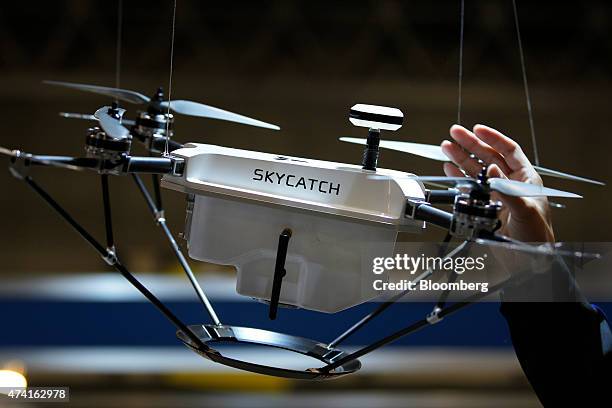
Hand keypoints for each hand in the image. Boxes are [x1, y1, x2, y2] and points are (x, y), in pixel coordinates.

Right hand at [440, 124, 554, 242]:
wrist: (528, 262)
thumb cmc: (537, 236)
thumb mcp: (525, 210)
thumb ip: (508, 190)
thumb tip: (493, 170)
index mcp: (525, 179)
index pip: (509, 151)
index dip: (493, 138)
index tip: (477, 129)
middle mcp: (509, 184)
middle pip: (488, 157)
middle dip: (471, 144)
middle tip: (455, 133)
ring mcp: (496, 195)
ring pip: (476, 171)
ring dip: (461, 159)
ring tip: (447, 147)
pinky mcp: (485, 208)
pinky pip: (469, 188)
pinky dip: (458, 178)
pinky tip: (449, 170)